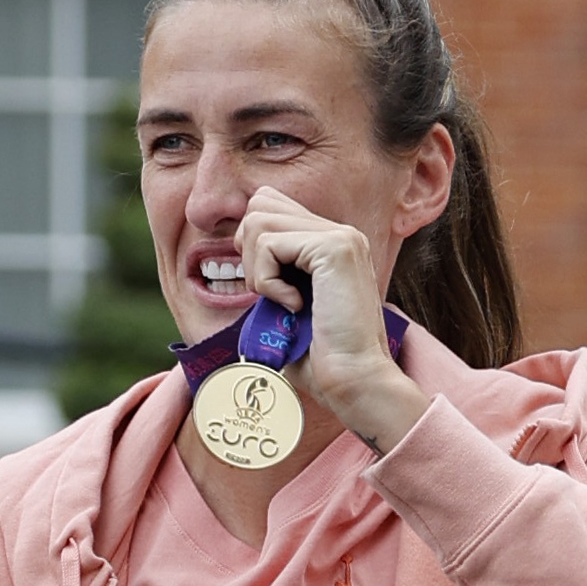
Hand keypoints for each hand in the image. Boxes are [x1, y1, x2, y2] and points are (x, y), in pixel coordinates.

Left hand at [237, 188, 430, 456]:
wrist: (354, 382)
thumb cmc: (321, 362)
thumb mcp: (286, 311)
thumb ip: (269, 277)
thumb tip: (232, 263)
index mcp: (330, 244)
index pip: (270, 206)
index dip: (253, 246)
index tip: (269, 290)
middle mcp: (339, 232)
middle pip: (261, 203)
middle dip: (249, 251)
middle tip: (271, 294)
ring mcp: (340, 236)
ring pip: (259, 219)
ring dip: (257, 268)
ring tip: (283, 302)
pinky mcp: (334, 247)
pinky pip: (269, 243)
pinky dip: (267, 279)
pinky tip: (293, 305)